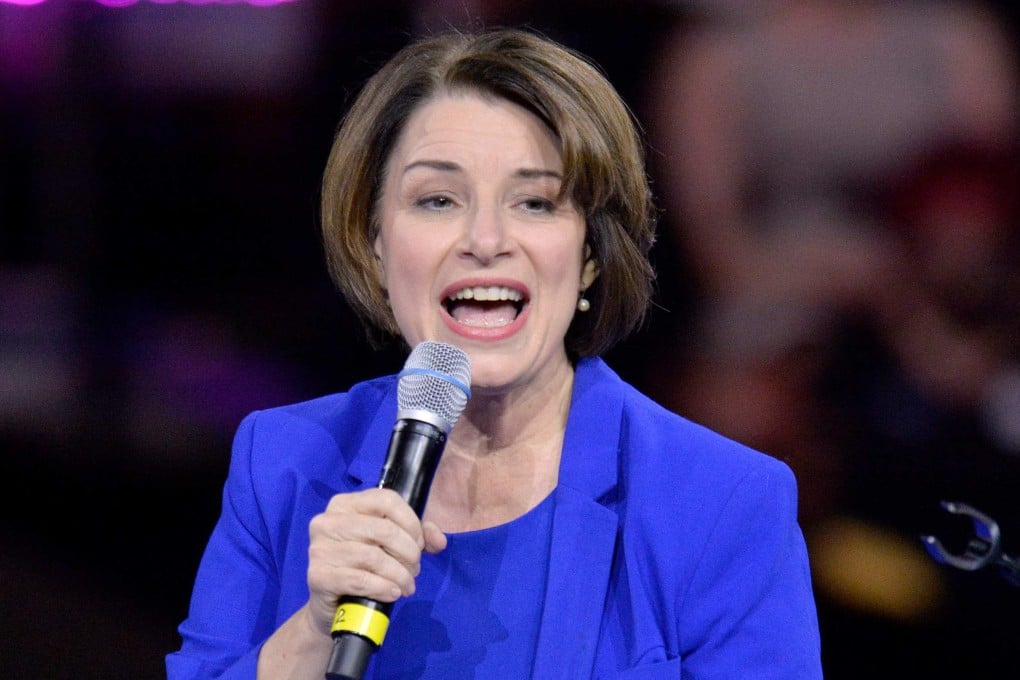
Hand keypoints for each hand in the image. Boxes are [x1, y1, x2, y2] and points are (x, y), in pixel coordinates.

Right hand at [304, 488, 447, 635]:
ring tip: (406, 585)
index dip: (411, 522)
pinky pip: (361, 580)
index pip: (387, 500)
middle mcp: (327, 521)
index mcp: (344, 504)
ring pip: (374, 557)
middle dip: (409, 553)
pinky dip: (384, 588)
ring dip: (400, 575)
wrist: (333, 608)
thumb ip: (418, 535)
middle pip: (384, 529)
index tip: (418, 544)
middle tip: (414, 570)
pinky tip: (393, 593)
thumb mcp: (391, 545)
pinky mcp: (318, 576)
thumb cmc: (363, 568)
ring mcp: (319, 548)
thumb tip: (439, 541)